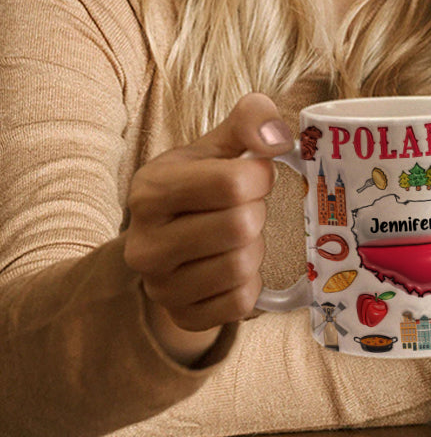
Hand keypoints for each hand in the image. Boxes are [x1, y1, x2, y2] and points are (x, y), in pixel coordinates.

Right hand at [124, 93, 292, 362]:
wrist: (170, 242)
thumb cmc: (202, 185)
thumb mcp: (218, 145)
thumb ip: (250, 120)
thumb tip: (279, 137)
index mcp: (150, 190)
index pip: (232, 183)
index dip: (260, 177)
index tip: (256, 176)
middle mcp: (145, 243)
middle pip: (240, 226)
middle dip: (257, 213)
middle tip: (246, 209)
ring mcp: (160, 287)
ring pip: (242, 266)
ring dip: (255, 248)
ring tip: (238, 237)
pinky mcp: (182, 316)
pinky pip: (241, 303)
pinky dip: (251, 283)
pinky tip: (236, 267)